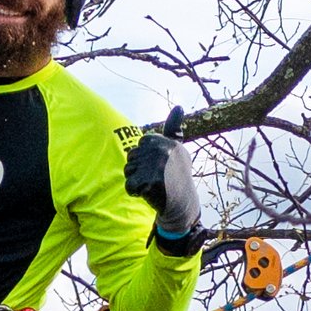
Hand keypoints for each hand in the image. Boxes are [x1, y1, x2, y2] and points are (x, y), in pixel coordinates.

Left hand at [125, 132, 201, 251]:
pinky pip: (129, 185)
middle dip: (139, 168)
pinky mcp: (150, 183)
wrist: (181, 203)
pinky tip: (148, 193)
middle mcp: (163, 151)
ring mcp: (157, 167)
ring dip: (136, 180)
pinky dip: (135, 192)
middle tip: (156, 177)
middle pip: (131, 156)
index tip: (160, 165)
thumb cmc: (176, 175)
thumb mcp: (177, 149)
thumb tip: (178, 107)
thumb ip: (173, 129)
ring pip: (128, 170)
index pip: (140, 144)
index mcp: (167, 141)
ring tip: (153, 184)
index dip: (145, 157)